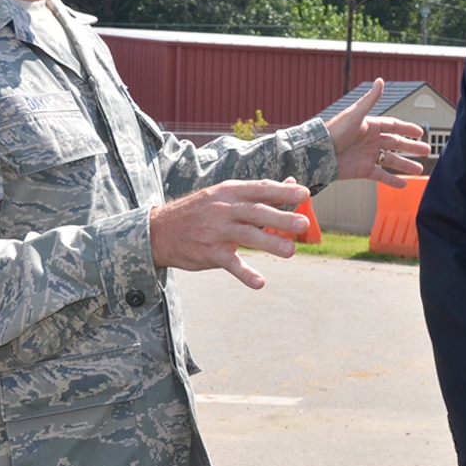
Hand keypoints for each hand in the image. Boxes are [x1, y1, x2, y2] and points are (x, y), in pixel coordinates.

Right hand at [149, 178, 311, 289]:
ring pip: (246, 235)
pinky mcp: (209, 253)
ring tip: (291, 251)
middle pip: (256, 212)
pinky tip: (260, 282)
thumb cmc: (201, 211)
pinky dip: (244, 273)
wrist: (160, 231)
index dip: (283, 190)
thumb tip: (292, 182)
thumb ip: (260, 193)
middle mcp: (223, 209)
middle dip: (281, 217)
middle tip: (304, 223)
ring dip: (269, 242)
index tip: (305, 193)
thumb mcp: (226, 195)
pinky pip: (230, 264)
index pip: (260, 189)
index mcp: (230, 192)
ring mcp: (215, 231)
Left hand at [326, 78, 430, 186]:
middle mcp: (371, 141)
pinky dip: (392, 181)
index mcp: (370, 126)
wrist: (318, 153)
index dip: (407, 129)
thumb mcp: (354, 115)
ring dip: (406, 165)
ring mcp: (368, 156)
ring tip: (419, 169)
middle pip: (396, 144)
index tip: (420, 132)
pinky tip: (403, 185)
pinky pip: (381, 175)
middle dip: (412, 147)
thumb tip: (380, 80)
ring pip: (392, 161)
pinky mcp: (363, 170)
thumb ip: (370, 100)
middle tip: (427, 151)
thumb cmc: (334, 131)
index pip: (394, 126)